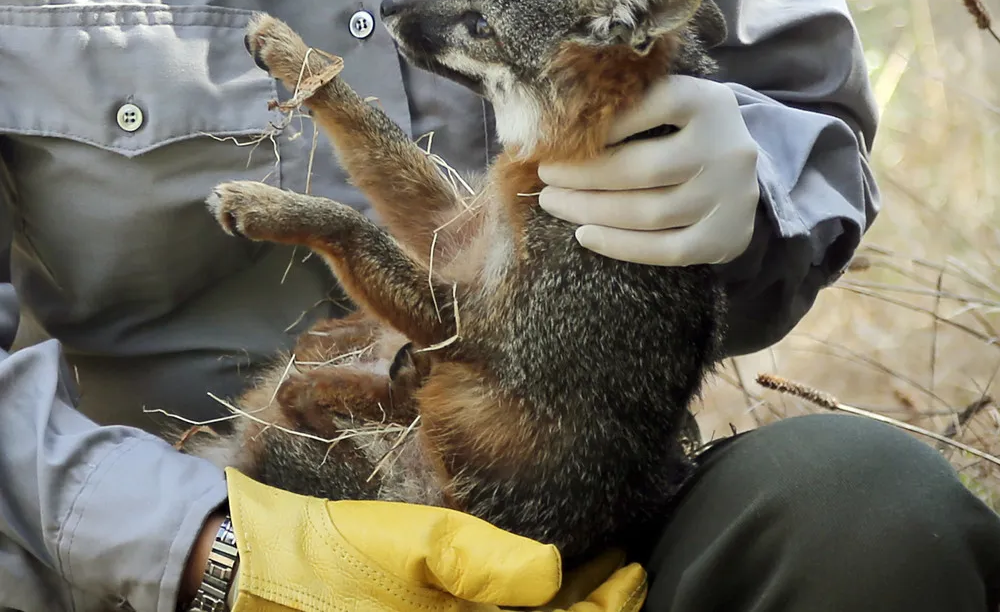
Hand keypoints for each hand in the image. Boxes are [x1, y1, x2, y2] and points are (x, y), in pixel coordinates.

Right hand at [219, 468, 646, 611]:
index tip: (631, 570)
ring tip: (595, 580)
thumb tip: (551, 573)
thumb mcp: (409, 545)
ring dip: (565, 610)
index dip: (605, 608)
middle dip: (595, 610)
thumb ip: (480, 562)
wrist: (260, 576)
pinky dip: (521, 606)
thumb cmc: (334, 557)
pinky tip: (533, 589)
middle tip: (624, 572)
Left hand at [538, 75, 759, 266]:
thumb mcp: (672, 106)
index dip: (607, 121)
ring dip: (591, 210)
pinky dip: (620, 245)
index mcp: (710, 104)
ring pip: (649, 212)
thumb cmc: (684, 135)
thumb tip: (556, 122)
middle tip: (546, 175)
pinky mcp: (724, 238)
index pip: (655, 104)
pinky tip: (585, 235)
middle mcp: (726, 149)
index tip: (561, 134)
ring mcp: (729, 198)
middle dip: (585, 174)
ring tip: (554, 202)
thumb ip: (631, 104)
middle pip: (645, 168)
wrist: (739, 178)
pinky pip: (665, 250)